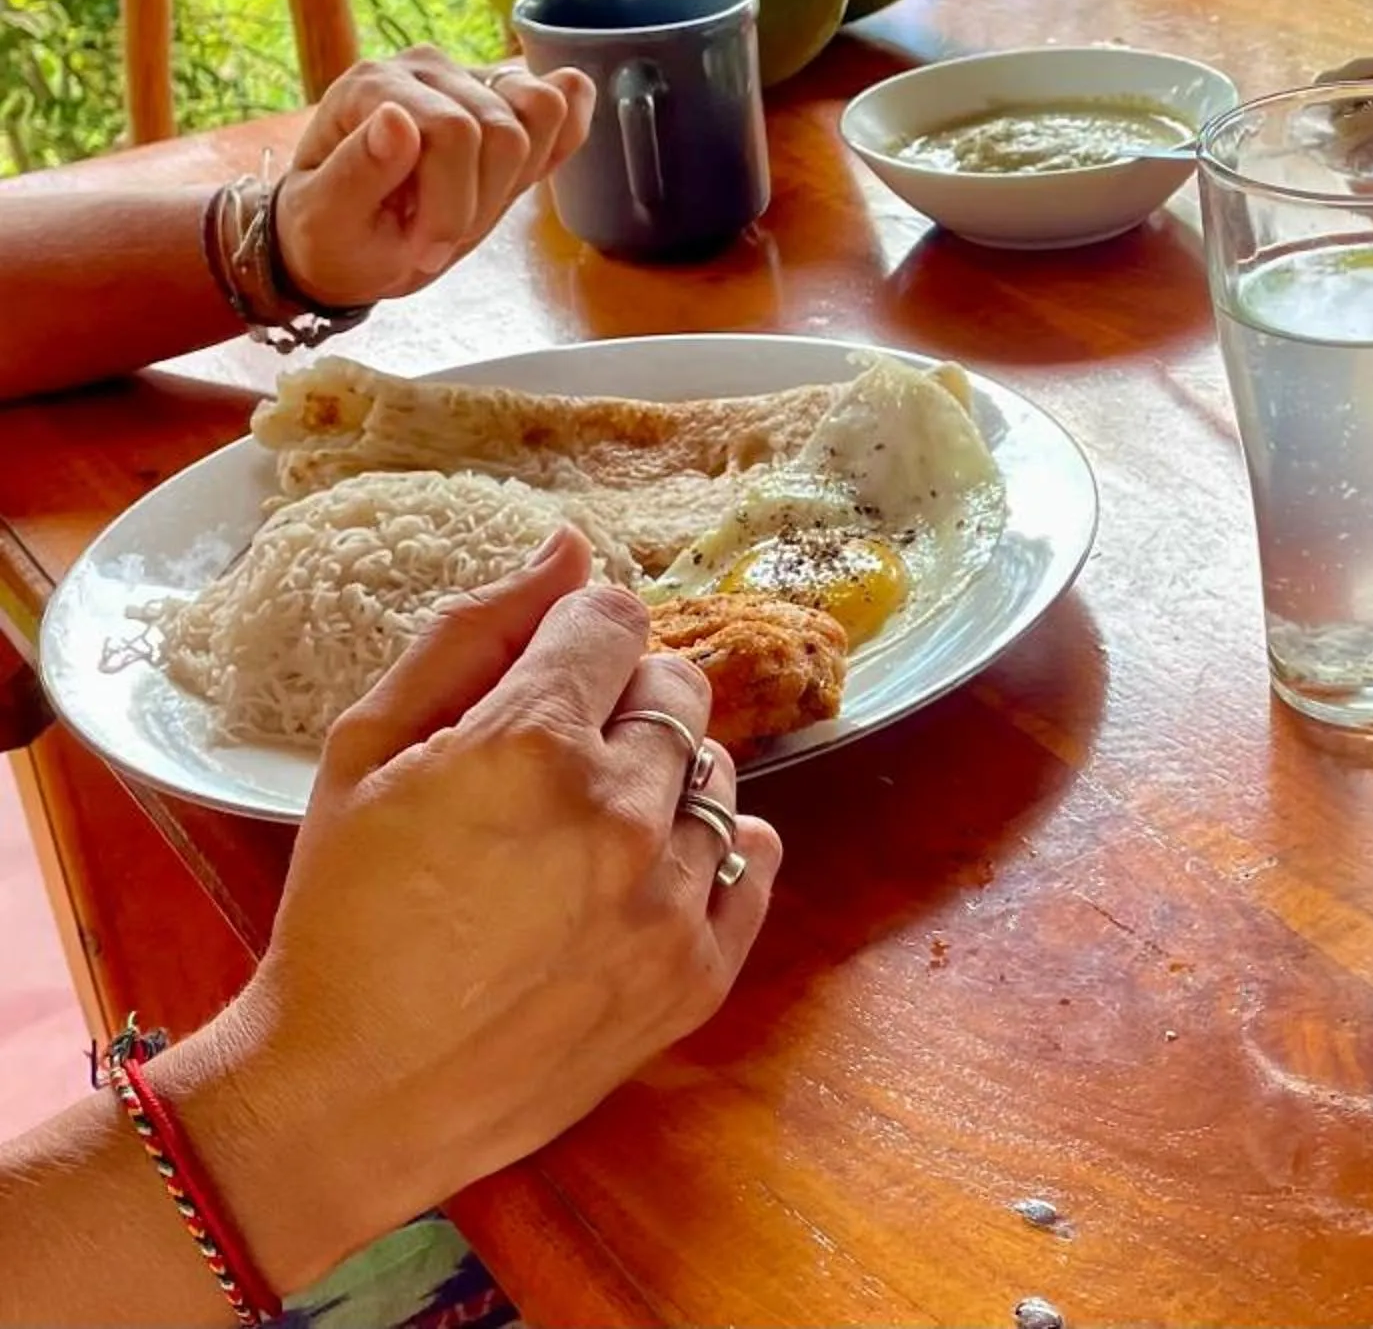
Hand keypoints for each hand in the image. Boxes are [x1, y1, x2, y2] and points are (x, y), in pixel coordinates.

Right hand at [156, 531, 781, 1289]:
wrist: (347, 1098)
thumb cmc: (341, 917)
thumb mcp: (364, 752)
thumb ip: (473, 632)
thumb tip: (569, 549)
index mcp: (532, 744)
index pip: (612, 618)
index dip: (574, 638)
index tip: (545, 675)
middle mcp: (620, 813)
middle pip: (677, 688)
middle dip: (622, 700)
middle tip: (552, 762)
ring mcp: (669, 898)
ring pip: (718, 774)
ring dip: (665, 780)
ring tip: (581, 835)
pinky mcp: (698, 973)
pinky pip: (755, 862)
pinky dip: (715, 853)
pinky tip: (647, 870)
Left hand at [271, 47, 593, 306]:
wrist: (346, 241)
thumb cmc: (330, 235)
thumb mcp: (327, 222)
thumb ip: (357, 172)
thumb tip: (397, 118)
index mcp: (371, 87)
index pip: (455, 131)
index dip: (453, 205)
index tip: (423, 251)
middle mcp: (423, 67)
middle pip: (504, 129)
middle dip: (482, 201)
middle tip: (441, 236)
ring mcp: (470, 75)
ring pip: (542, 113)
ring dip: (513, 183)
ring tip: (467, 210)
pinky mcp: (505, 95)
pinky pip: (563, 100)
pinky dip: (562, 139)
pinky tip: (523, 176)